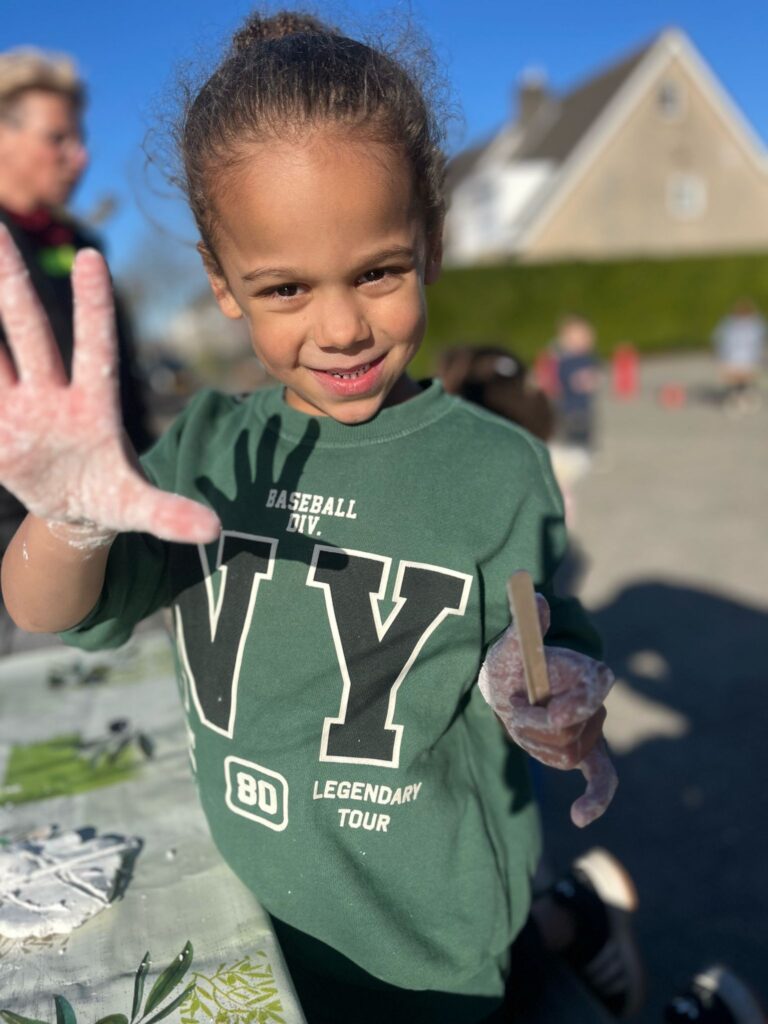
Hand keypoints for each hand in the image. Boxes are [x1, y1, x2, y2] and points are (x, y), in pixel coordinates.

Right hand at [0, 226, 219, 544]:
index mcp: (94, 406)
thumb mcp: (140, 508)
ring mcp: (18, 407)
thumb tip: (212, 529)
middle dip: (12, 283)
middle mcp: (52, 395)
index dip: (92, 308)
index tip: (92, 259)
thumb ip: (171, 514)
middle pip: (30, 333)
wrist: (74, 510)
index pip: (95, 347)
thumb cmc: (112, 495)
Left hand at [478, 593, 617, 826]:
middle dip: (532, 726)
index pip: (591, 695)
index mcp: (588, 673)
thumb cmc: (513, 660)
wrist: (514, 682)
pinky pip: (602, 780)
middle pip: (569, 733)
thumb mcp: (512, 641)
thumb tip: (535, 598)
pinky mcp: (588, 754)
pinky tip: (579, 817)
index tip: (545, 711)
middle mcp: (597, 704)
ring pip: (565, 755)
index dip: (567, 708)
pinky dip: (595, 800)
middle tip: (512, 708)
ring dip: (534, 744)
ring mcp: (593, 731)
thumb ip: (525, 623)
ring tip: (522, 720)